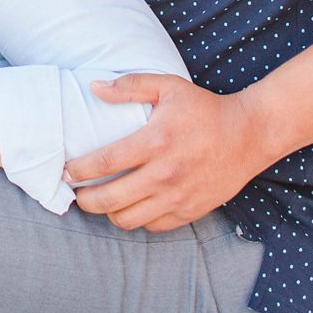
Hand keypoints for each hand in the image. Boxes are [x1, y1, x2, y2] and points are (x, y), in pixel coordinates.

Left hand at [63, 77, 269, 231]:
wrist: (248, 136)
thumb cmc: (203, 109)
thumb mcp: (168, 86)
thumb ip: (130, 86)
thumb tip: (94, 88)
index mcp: (156, 141)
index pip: (105, 162)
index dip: (78, 170)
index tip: (64, 171)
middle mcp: (165, 174)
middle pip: (111, 200)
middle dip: (84, 200)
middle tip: (74, 193)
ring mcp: (178, 197)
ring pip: (128, 220)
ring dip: (108, 213)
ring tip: (99, 200)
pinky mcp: (190, 212)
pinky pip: (152, 226)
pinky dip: (136, 219)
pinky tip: (129, 205)